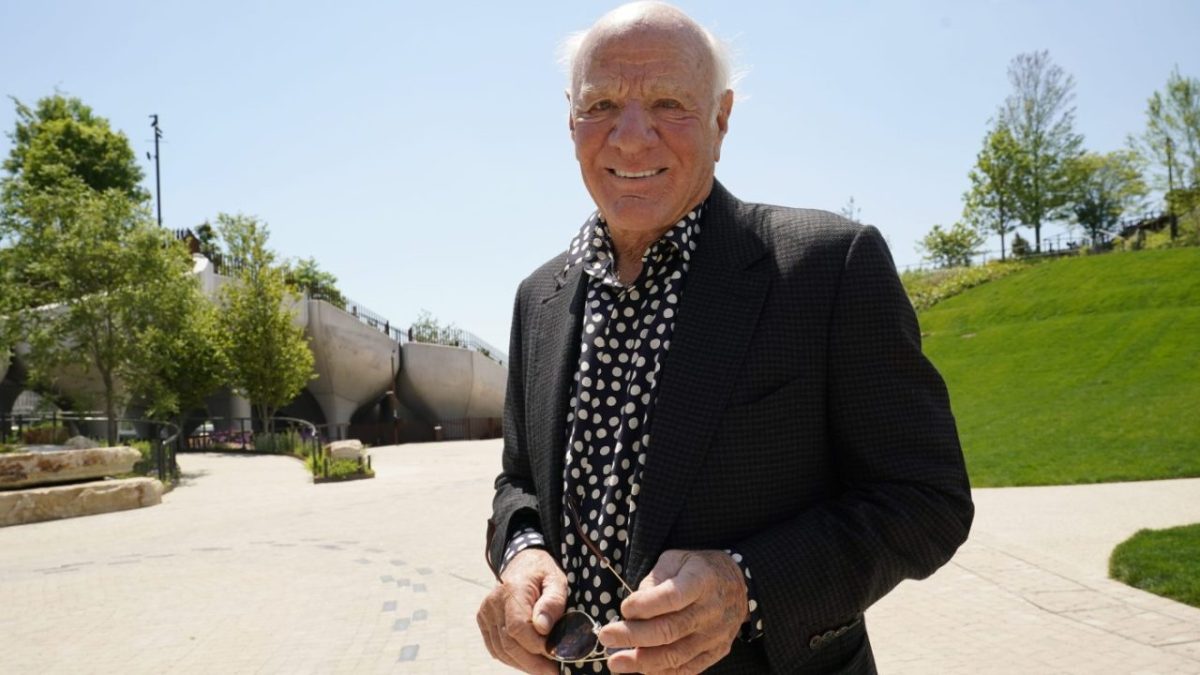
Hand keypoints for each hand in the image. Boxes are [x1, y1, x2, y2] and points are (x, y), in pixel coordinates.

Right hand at [476, 548, 567, 673]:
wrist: (522, 562)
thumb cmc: (543, 573)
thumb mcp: (556, 581)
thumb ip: (552, 602)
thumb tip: (543, 628)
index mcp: (512, 590)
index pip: (518, 627)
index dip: (536, 646)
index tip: (556, 654)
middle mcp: (493, 603)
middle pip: (508, 643)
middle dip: (533, 663)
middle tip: (553, 672)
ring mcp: (486, 613)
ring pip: (501, 650)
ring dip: (523, 665)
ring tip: (544, 669)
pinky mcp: (484, 621)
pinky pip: (495, 648)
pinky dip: (512, 659)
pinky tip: (529, 662)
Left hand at [598, 549, 747, 673]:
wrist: (739, 583)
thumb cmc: (698, 569)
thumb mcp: (676, 559)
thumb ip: (653, 580)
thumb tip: (632, 610)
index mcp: (701, 580)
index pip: (671, 597)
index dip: (644, 606)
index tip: (624, 608)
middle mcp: (710, 610)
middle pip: (669, 630)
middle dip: (633, 636)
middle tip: (605, 636)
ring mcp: (715, 635)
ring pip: (676, 655)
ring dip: (642, 661)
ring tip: (616, 662)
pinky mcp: (716, 651)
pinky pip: (688, 669)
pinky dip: (662, 673)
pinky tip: (640, 670)